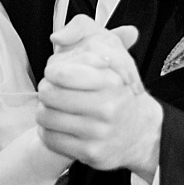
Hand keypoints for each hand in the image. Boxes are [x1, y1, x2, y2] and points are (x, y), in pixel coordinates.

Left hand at [38, 19, 161, 178]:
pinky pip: (51, 139)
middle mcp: (106, 108)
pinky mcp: (90, 153)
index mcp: (110, 81)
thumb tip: (57, 37)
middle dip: (46, 90)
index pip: (61, 73)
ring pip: (45, 117)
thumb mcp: (110, 52)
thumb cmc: (118, 90)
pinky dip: (48, 131)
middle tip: (51, 90)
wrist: (140, 131)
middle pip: (48, 94)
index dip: (52, 71)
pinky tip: (57, 126)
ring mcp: (98, 133)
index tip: (55, 72)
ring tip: (53, 107)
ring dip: (44, 111)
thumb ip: (82, 31)